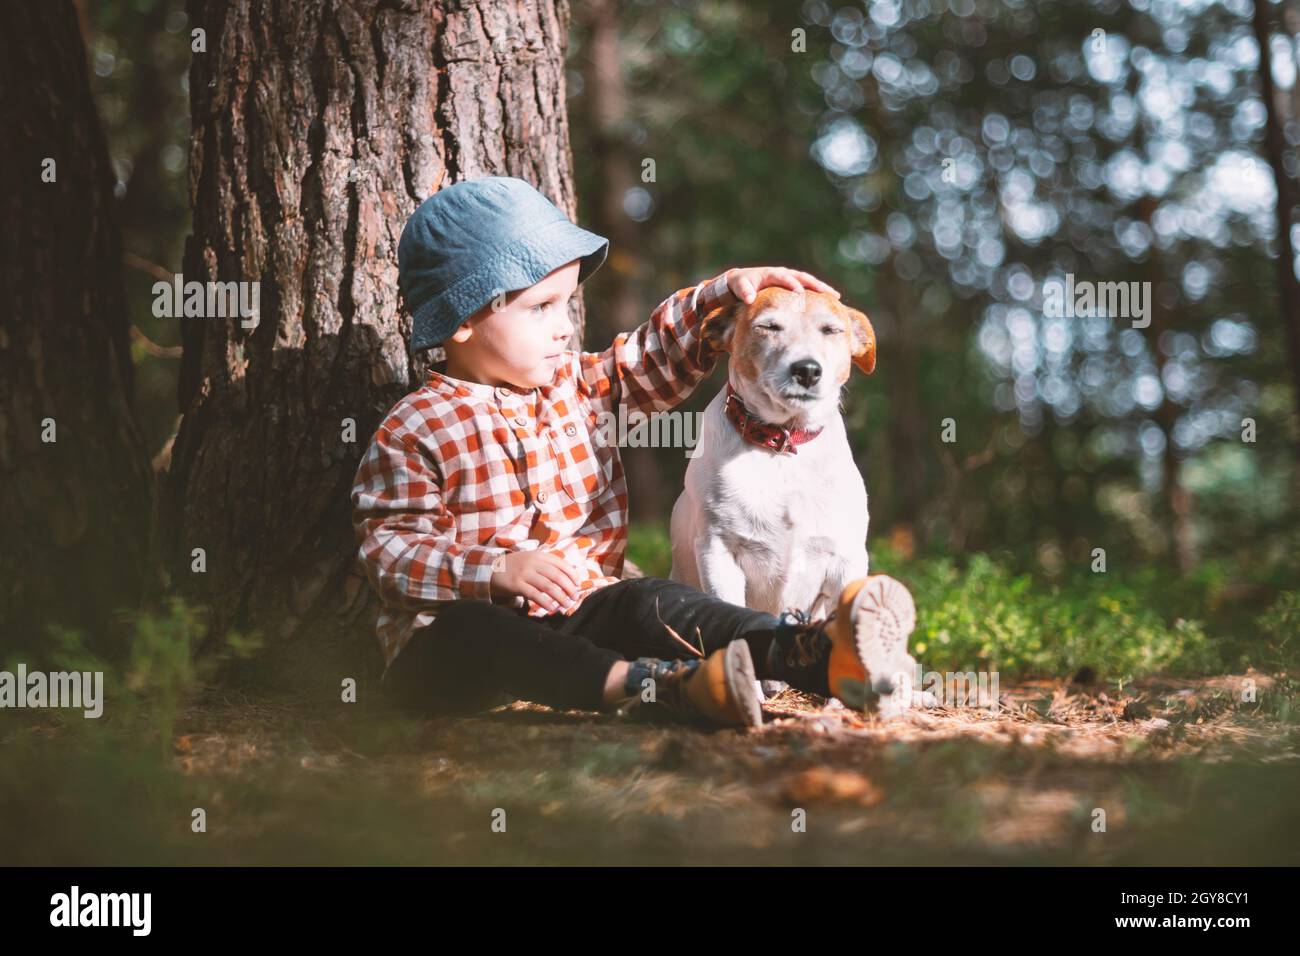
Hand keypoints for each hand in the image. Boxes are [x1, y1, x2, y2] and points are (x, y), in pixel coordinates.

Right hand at [489, 551, 581, 612]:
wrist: (490, 568)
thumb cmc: (515, 566)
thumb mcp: (531, 560)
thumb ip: (546, 565)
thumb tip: (567, 577)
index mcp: (539, 555)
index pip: (562, 564)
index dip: (573, 575)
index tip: (578, 585)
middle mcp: (533, 562)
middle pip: (558, 576)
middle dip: (569, 588)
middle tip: (575, 597)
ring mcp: (524, 573)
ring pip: (548, 586)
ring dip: (560, 597)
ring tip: (567, 605)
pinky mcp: (516, 584)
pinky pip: (534, 594)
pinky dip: (545, 602)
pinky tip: (552, 608)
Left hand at [724, 267, 839, 303]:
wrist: (742, 280)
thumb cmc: (740, 284)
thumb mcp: (739, 286)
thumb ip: (744, 291)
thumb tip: (749, 299)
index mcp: (770, 273)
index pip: (783, 277)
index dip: (791, 284)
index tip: (799, 293)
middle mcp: (783, 273)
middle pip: (802, 277)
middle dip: (814, 284)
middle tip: (827, 293)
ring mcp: (789, 277)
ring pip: (808, 281)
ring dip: (821, 288)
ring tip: (835, 296)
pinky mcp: (792, 284)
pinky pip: (807, 286)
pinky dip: (818, 292)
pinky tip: (830, 300)